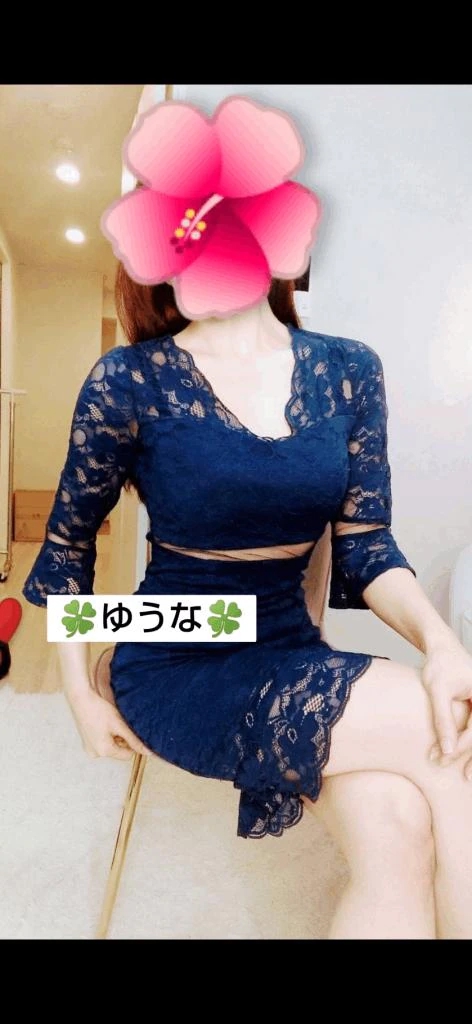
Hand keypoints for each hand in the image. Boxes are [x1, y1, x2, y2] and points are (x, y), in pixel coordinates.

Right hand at [66, 687, 152, 760]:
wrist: (81, 699)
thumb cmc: (98, 709)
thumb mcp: (119, 725)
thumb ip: (134, 740)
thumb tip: (148, 752)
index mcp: (104, 751)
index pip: (128, 755)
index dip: (132, 743)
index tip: (131, 730)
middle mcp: (95, 753)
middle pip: (118, 751)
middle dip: (122, 739)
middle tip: (120, 724)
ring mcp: (89, 748)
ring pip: (111, 746)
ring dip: (115, 736)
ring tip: (111, 722)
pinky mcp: (86, 741)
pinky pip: (102, 742)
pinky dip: (107, 734)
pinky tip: (105, 723)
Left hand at [421, 638, 471, 778]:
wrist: (443, 649)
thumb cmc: (440, 665)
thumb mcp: (437, 689)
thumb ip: (442, 718)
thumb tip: (446, 749)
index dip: (458, 746)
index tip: (439, 757)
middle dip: (470, 755)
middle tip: (458, 774)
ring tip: (466, 774)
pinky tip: (468, 761)